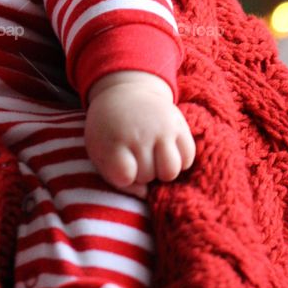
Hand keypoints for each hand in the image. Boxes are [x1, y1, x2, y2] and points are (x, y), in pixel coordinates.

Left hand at [84, 72, 195, 198]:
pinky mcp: (179, 124)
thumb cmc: (110, 130)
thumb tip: (145, 194)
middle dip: (141, 173)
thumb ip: (115, 178)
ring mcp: (161, 128)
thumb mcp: (99, 151)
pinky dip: (179, 160)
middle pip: (148, 176)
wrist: (125, 93)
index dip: (123, 176)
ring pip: (171, 171)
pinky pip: (188, 157)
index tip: (119, 164)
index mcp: (113, 138)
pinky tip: (166, 151)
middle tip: (135, 157)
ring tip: (153, 158)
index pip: (125, 175)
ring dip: (161, 170)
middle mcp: (139, 132)